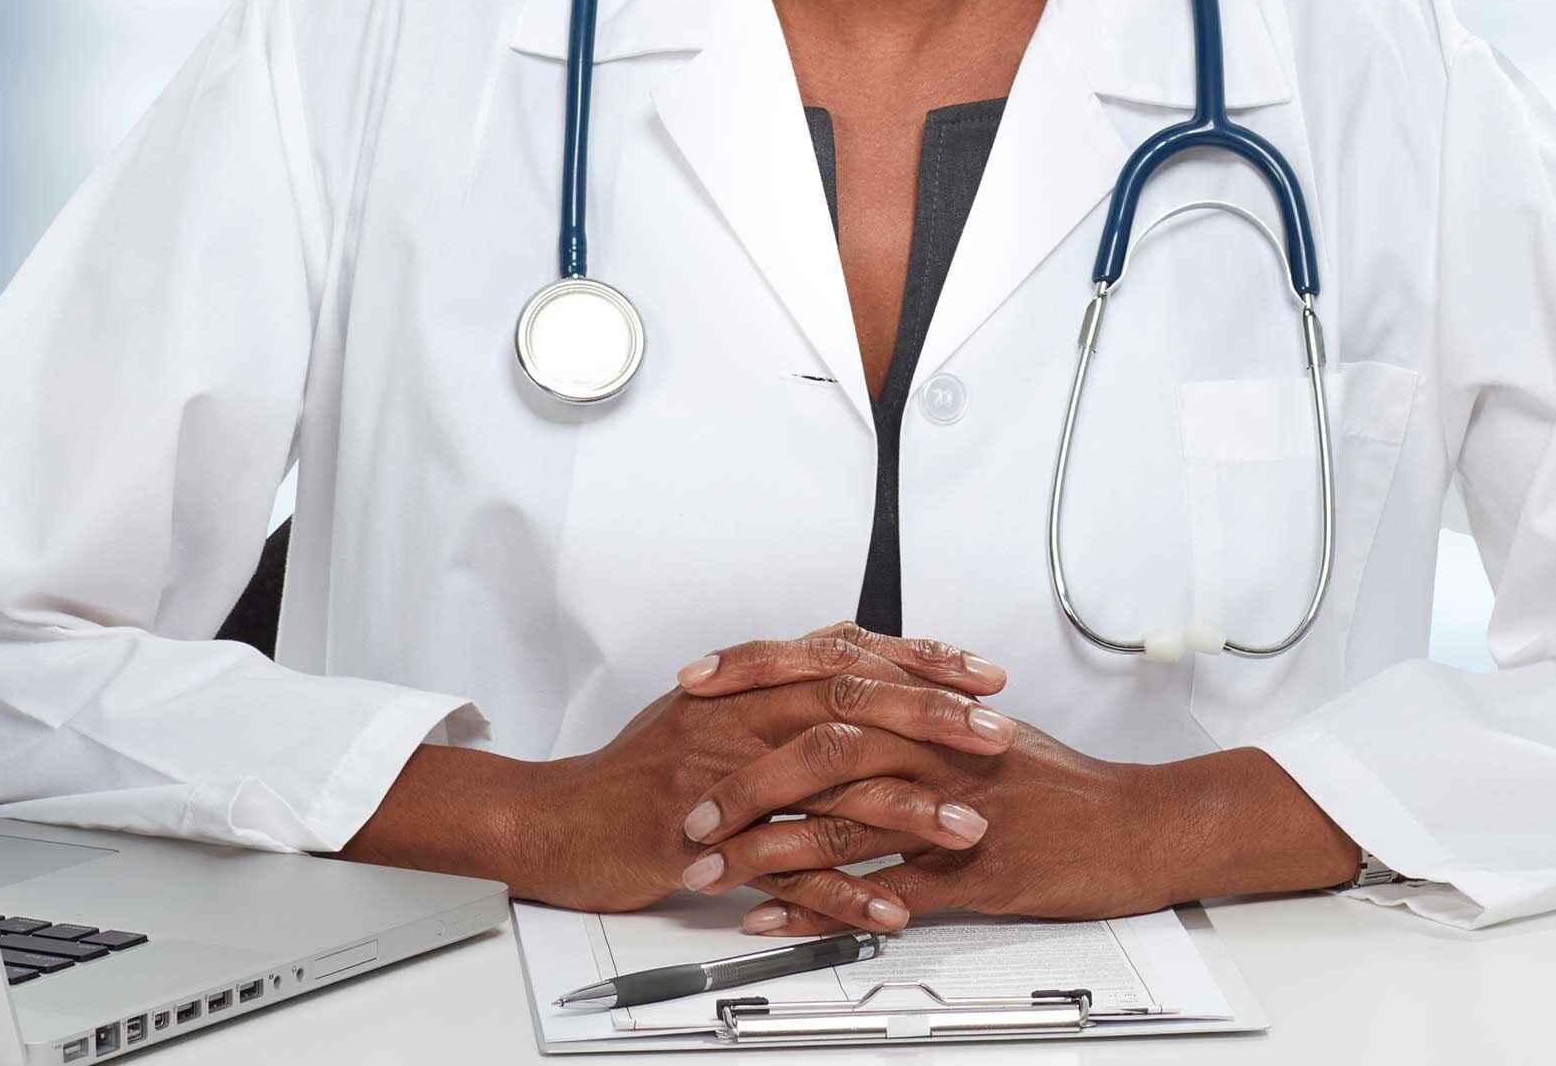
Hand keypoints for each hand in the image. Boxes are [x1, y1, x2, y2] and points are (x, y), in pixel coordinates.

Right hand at [517, 625, 1013, 916]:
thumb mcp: (706, 705)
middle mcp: (736, 721)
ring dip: (908, 809)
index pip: (846, 656)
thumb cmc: (636, 770)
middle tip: (995, 736)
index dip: (919, 662)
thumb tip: (843, 647)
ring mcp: (722, 781)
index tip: (982, 675)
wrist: (560, 820)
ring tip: (968, 826)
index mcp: (743, 686)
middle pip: (848, 705)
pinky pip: (789, 869)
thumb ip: (776, 679)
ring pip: (829, 787)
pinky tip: (892, 907)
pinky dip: (845, 892)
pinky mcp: (707, 846)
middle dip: (932, 719)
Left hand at [687, 722, 1361, 933]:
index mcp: (927, 704)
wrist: (1133, 825)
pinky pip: (882, 891)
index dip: (752, 672)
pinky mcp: (969, 872)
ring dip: (767, 852)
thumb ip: (904, 703)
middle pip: (822, 748)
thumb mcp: (972, 723)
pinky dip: (820, 909)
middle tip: (692, 808)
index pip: (824, 671)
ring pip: (843, 824)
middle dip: (746, 780)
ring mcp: (950, 810)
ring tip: (711, 870)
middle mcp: (934, 747)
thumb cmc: (1051, 779)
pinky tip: (772, 919)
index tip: (694, 682)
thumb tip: (837, 687)